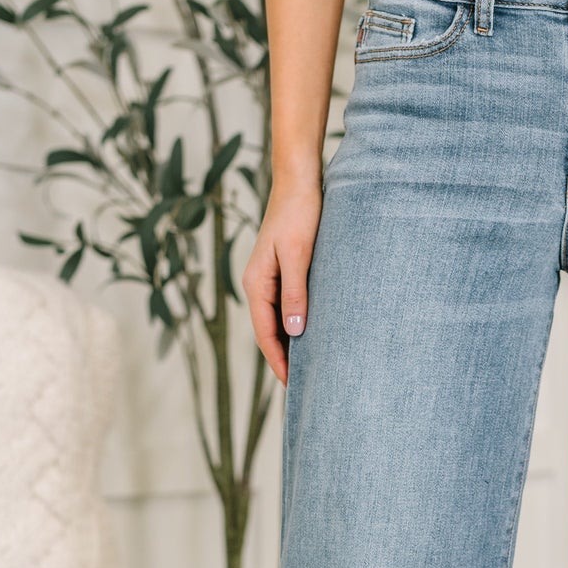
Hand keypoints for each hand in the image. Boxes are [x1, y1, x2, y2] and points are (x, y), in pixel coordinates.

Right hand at [242, 178, 323, 385]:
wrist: (299, 181)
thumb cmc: (300, 214)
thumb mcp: (299, 255)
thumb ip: (295, 292)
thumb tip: (295, 331)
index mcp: (256, 282)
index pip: (264, 332)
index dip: (278, 360)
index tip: (293, 385)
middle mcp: (258, 283)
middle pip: (268, 331)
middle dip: (283, 358)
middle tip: (303, 386)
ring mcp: (268, 277)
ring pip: (277, 320)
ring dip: (290, 343)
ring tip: (309, 368)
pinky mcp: (282, 270)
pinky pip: (286, 306)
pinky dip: (295, 324)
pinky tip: (311, 335)